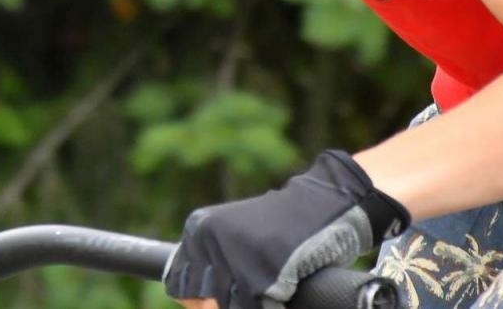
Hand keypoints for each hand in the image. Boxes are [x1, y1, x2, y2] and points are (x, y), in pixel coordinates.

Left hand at [162, 149, 408, 308]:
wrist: (323, 204)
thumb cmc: (281, 227)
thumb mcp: (236, 235)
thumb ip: (213, 263)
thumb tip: (198, 303)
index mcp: (198, 231)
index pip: (180, 286)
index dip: (199, 300)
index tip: (222, 296)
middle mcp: (209, 242)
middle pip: (206, 301)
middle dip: (226, 302)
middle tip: (255, 287)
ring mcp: (233, 259)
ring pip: (230, 307)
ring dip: (250, 303)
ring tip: (270, 286)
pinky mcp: (260, 276)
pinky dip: (272, 305)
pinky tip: (283, 291)